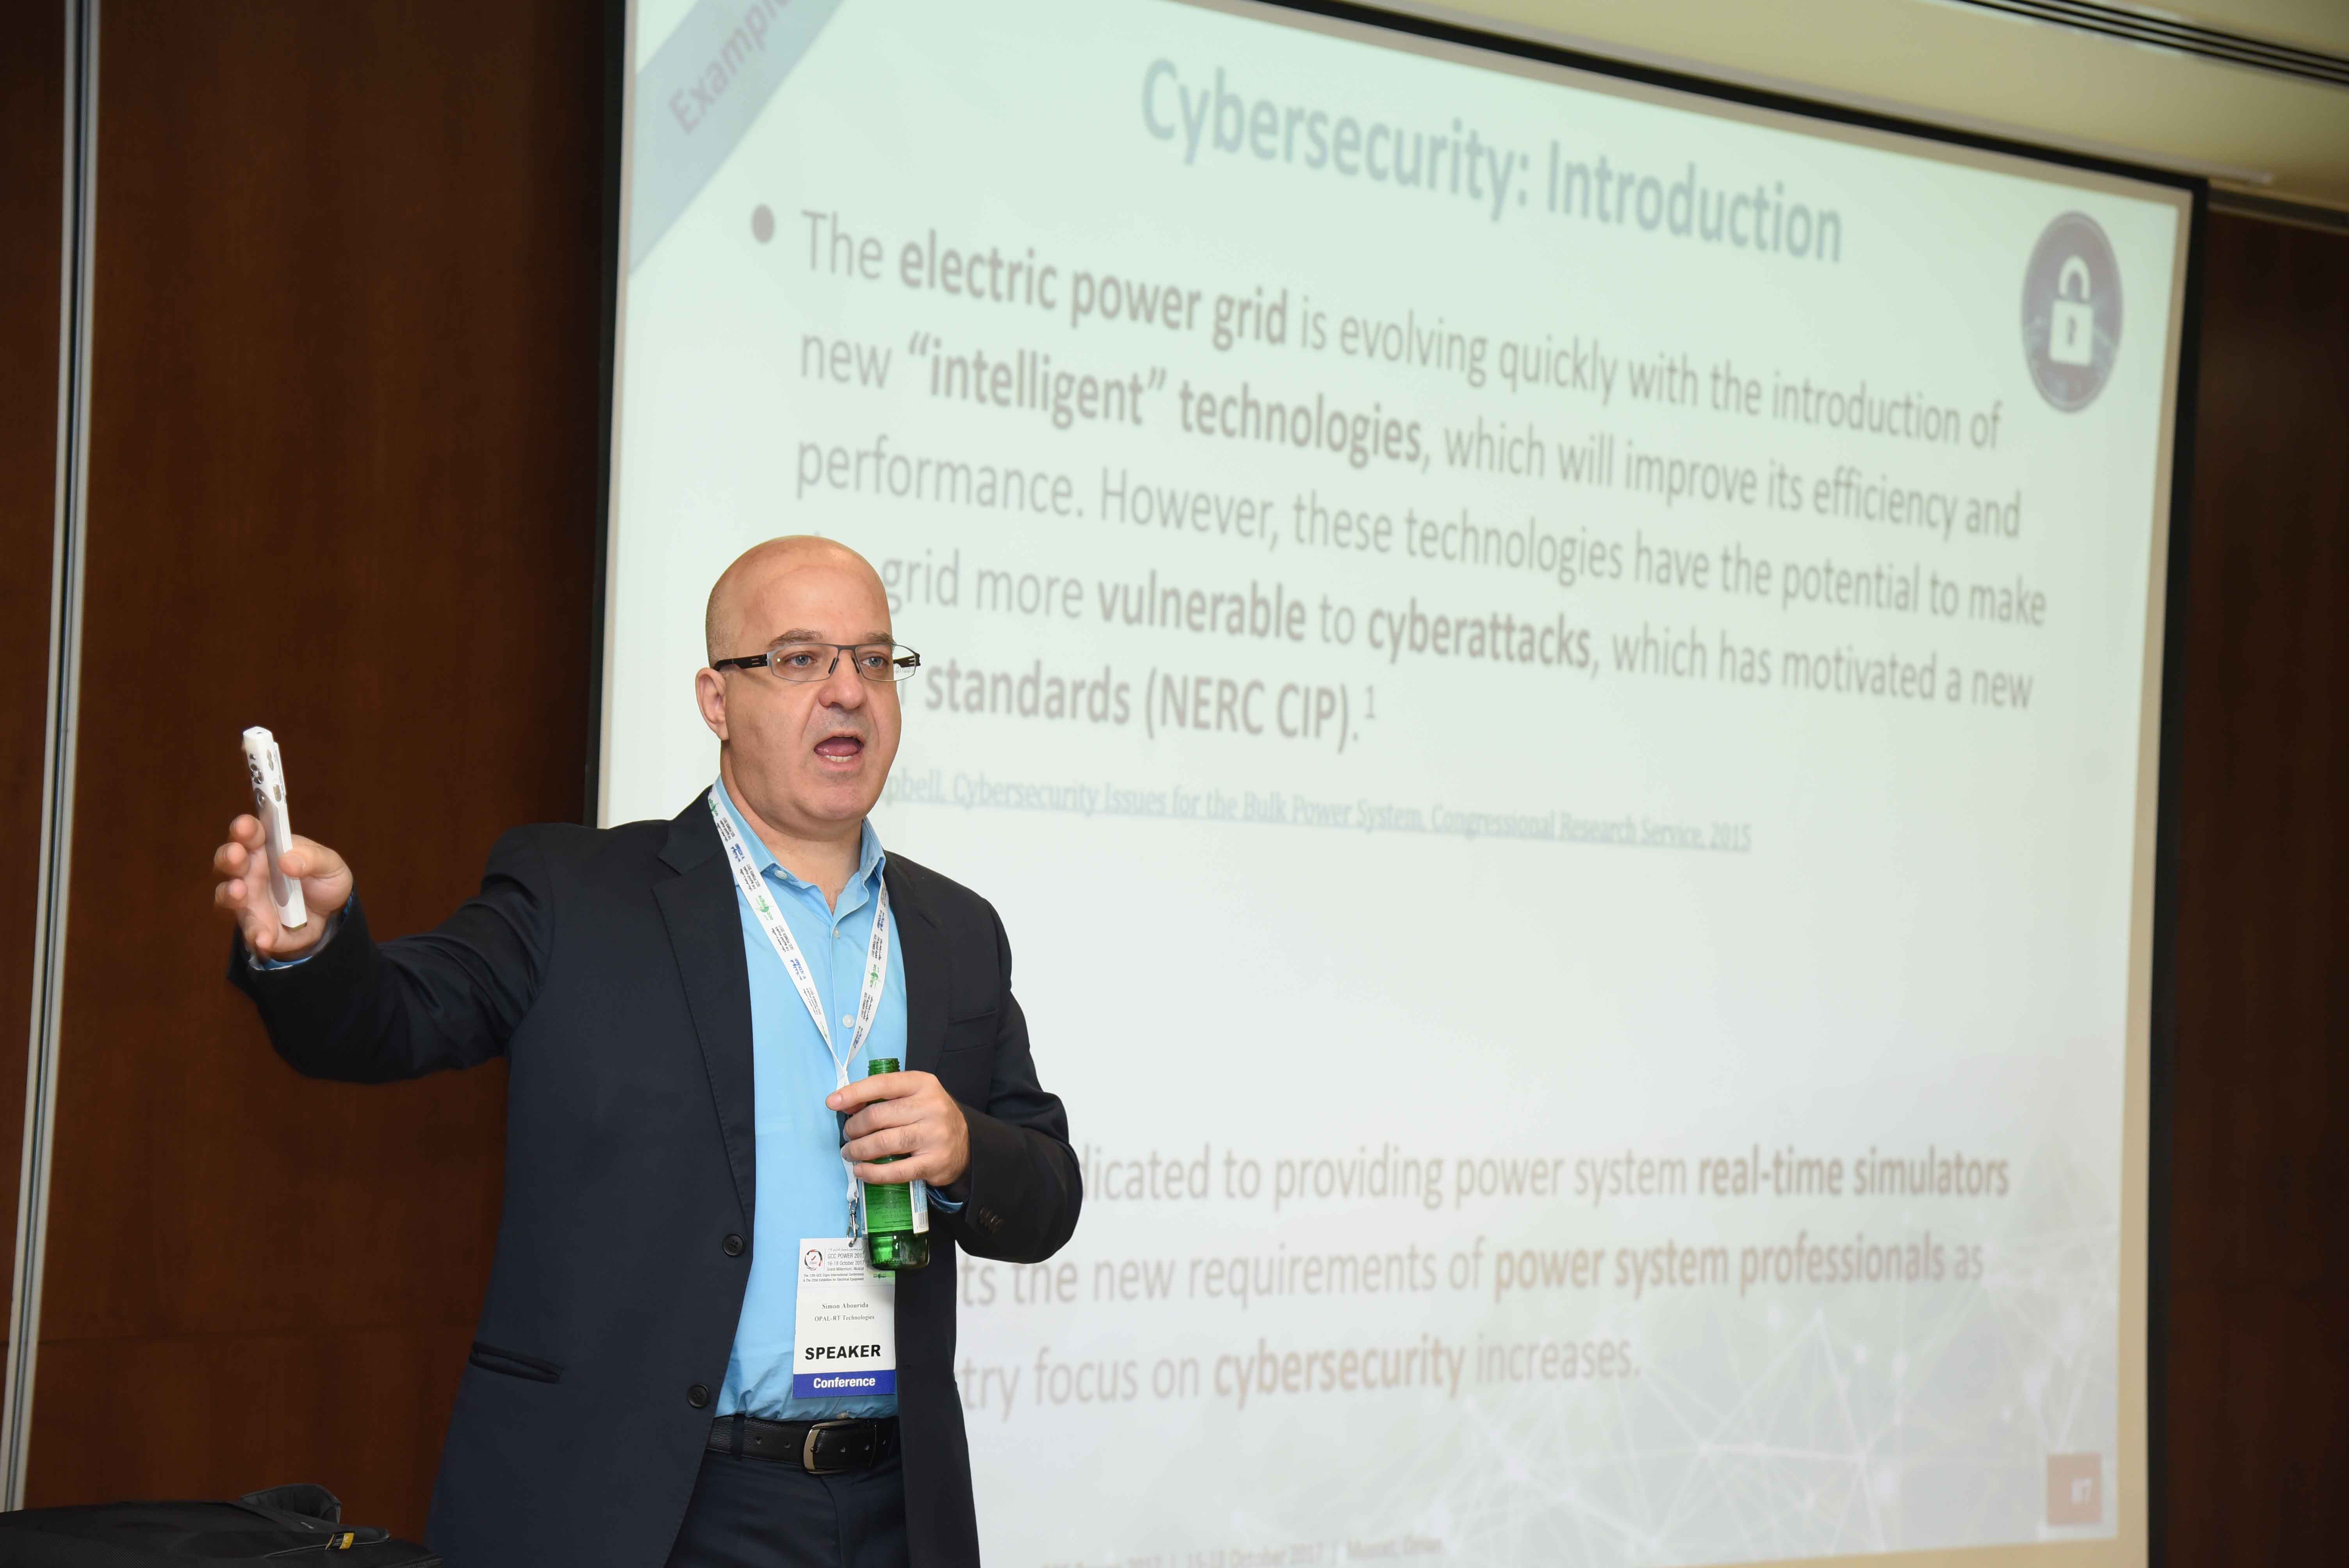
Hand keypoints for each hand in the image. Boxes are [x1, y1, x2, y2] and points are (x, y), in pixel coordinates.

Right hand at [211, 814, 353, 958]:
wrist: (330, 915)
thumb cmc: (323, 880)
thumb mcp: (330, 865)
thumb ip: (313, 858)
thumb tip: (288, 861)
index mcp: (267, 848)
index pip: (250, 833)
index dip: (245, 828)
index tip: (245, 826)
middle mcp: (250, 871)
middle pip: (228, 860)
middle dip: (229, 856)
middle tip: (237, 855)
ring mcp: (248, 899)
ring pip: (226, 894)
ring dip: (229, 892)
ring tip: (240, 891)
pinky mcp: (255, 926)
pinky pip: (249, 931)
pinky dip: (255, 934)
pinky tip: (264, 937)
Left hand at [830, 1069, 968, 1186]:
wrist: (964, 1144)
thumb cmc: (928, 1116)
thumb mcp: (912, 1096)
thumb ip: (881, 1097)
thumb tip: (844, 1104)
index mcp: (922, 1084)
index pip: (882, 1084)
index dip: (853, 1093)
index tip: (832, 1103)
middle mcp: (931, 1106)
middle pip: (878, 1116)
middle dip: (854, 1128)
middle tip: (848, 1135)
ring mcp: (934, 1135)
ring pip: (883, 1142)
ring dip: (858, 1150)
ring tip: (850, 1153)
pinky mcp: (934, 1162)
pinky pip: (896, 1171)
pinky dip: (873, 1172)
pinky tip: (861, 1171)